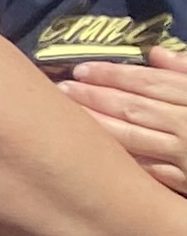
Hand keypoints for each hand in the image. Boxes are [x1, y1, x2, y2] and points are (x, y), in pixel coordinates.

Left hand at [69, 46, 186, 198]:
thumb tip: (154, 53)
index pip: (151, 82)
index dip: (114, 75)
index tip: (81, 69)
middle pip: (135, 108)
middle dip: (95, 98)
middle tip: (62, 89)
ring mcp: (186, 155)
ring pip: (134, 139)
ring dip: (98, 126)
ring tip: (67, 115)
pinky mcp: (186, 182)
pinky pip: (148, 171)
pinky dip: (121, 161)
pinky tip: (93, 153)